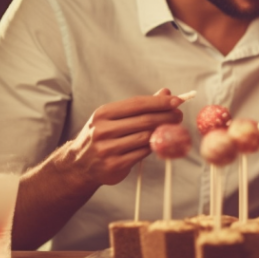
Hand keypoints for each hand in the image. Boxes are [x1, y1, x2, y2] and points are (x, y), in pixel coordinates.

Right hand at [62, 88, 183, 186]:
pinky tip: (157, 143)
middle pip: (144, 120)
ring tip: (171, 129)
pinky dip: (153, 147)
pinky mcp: (114, 165)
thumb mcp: (114, 118)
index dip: (159, 102)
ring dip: (162, 132)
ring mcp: (107, 149)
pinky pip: (142, 153)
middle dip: (166, 116)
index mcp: (103, 113)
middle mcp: (103, 130)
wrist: (79, 165)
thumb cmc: (102, 136)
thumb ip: (140, 106)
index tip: (177, 101)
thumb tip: (166, 92)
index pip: (137, 104)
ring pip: (145, 137)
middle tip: (179, 116)